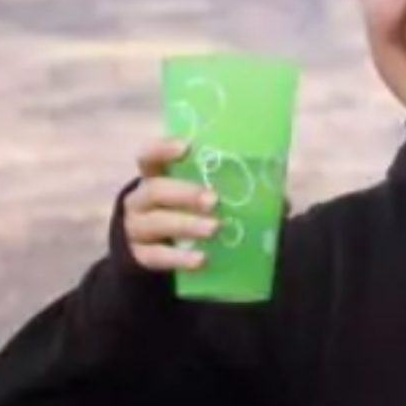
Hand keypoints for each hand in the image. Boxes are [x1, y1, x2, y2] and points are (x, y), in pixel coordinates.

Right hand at [122, 138, 218, 272]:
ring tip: (213, 228)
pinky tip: (201, 259)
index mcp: (153, 175)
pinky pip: (157, 256)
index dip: (163, 149)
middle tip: (214, 199)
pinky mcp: (141, 255)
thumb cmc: (187, 209)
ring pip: (156, 223)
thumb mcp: (197, 190)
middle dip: (185, 194)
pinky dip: (179, 258)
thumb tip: (268, 176)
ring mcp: (136, 228)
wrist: (159, 249)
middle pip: (155, 191)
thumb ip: (222, 180)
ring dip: (186, 224)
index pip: (149, 155)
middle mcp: (140, 199)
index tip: (187, 147)